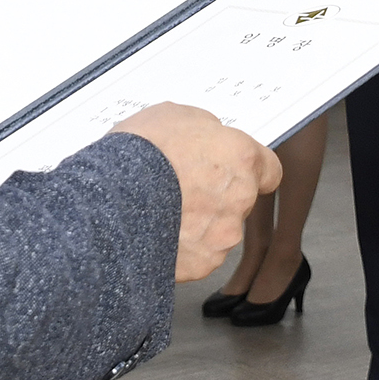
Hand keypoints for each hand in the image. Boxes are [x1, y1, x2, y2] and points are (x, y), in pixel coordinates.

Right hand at [113, 102, 281, 281]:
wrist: (109, 198)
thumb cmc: (139, 152)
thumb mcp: (175, 116)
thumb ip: (205, 130)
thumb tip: (210, 137)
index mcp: (241, 157)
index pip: (270, 170)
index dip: (251, 171)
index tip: (236, 172)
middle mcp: (240, 198)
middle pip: (240, 201)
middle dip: (217, 197)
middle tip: (183, 189)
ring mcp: (223, 235)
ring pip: (219, 231)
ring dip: (199, 224)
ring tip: (163, 212)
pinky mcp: (202, 263)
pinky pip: (198, 255)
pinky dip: (182, 248)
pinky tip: (157, 232)